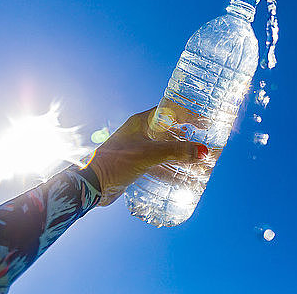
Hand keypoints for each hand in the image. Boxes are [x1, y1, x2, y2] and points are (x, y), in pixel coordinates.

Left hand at [84, 107, 206, 205]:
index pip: (170, 112)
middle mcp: (140, 133)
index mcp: (141, 122)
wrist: (91, 185)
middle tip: (205, 140)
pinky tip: (183, 177)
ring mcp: (138, 149)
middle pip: (170, 131)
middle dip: (188, 136)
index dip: (188, 114)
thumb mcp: (148, 154)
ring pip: (165, 149)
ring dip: (181, 154)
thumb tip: (203, 151)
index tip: (205, 121)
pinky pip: (159, 164)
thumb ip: (176, 152)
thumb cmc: (114, 163)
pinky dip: (172, 169)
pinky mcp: (136, 165)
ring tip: (198, 159)